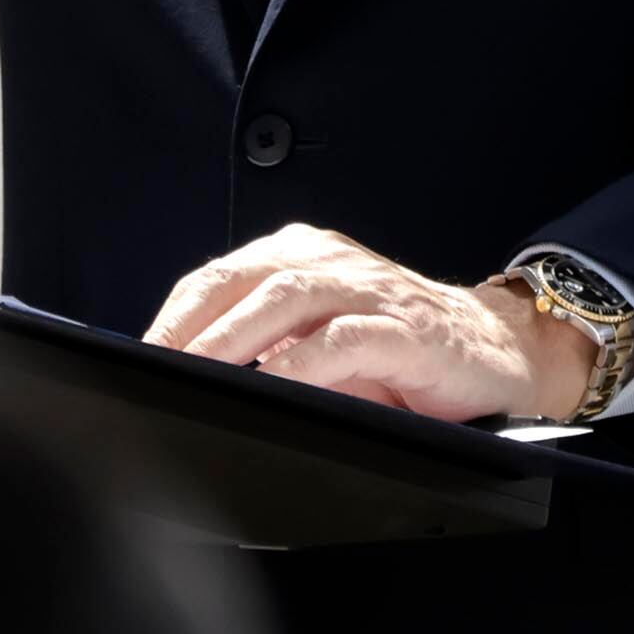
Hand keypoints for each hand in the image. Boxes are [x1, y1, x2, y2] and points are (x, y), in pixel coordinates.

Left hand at [142, 222, 599, 422]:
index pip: (219, 277)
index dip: (176, 314)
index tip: (140, 353)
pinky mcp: (406, 329)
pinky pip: (347, 338)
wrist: (493, 349)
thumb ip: (263, 344)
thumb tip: (187, 374)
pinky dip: (305, 359)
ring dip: (235, 337)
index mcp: (299, 255)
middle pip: (243, 280)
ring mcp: (369, 291)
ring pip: (287, 298)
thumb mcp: (317, 339)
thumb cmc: (394, 347)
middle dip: (191, 324)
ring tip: (198, 368)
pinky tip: (276, 379)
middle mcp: (329, 261)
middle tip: (155, 363)